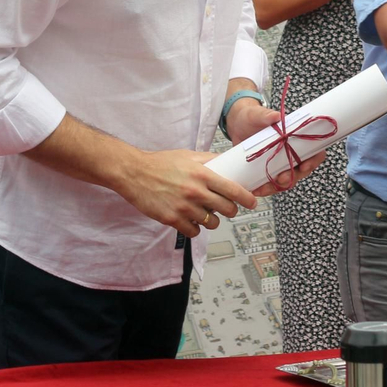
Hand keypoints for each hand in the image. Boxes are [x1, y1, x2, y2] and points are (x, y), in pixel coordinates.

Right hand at [116, 149, 256, 238]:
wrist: (134, 173)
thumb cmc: (161, 163)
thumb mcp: (188, 155)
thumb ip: (209, 159)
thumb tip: (226, 161)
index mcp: (202, 174)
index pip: (233, 190)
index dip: (247, 198)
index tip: (253, 202)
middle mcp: (195, 192)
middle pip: (227, 209)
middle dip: (231, 210)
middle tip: (227, 208)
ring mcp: (183, 207)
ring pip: (211, 223)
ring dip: (212, 220)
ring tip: (205, 212)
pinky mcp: (171, 219)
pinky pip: (193, 231)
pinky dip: (195, 228)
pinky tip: (190, 220)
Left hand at [228, 97, 326, 194]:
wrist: (236, 125)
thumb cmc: (251, 116)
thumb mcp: (257, 114)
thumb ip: (266, 115)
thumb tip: (276, 116)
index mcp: (296, 137)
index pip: (314, 150)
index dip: (314, 160)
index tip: (304, 165)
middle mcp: (291, 151)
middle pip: (301, 169)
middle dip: (293, 177)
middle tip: (280, 179)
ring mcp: (280, 162)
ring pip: (287, 179)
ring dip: (278, 186)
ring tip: (264, 188)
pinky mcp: (268, 170)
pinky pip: (271, 183)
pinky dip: (265, 188)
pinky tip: (256, 190)